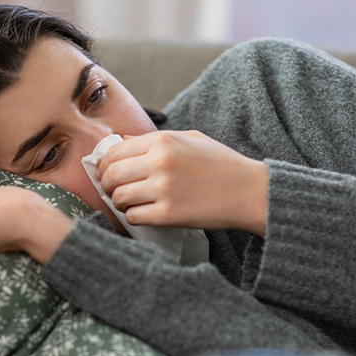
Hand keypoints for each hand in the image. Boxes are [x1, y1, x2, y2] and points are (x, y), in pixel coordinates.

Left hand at [96, 130, 267, 235]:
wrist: (250, 191)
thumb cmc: (222, 165)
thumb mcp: (190, 139)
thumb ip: (154, 140)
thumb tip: (120, 142)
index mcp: (163, 141)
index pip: (114, 152)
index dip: (105, 164)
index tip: (107, 172)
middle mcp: (160, 162)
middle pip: (111, 175)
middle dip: (107, 184)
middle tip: (114, 190)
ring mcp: (163, 189)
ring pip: (119, 197)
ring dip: (121, 202)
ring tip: (131, 203)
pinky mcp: (168, 215)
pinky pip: (133, 216)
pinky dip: (134, 216)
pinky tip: (145, 213)